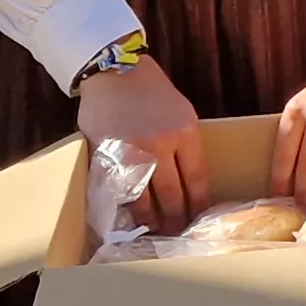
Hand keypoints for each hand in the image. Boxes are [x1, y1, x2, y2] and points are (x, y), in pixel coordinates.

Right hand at [76, 65, 206, 227]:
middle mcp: (160, 145)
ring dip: (149, 219)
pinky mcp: (105, 156)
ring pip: (143, 198)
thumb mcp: (182, 113)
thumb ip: (186, 145)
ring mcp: (131, 152)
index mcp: (185, 132)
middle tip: (178, 235)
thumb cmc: (151, 91)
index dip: (198, 204)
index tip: (200, 220)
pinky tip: (127, 218)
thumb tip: (190, 182)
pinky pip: (117, 190)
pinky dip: (124, 207)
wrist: (114, 70)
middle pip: (172, 194)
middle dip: (176, 219)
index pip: (197, 179)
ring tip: (154, 232)